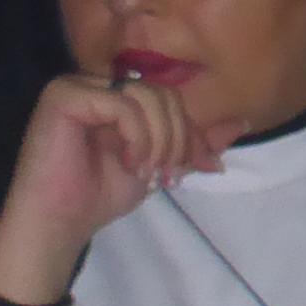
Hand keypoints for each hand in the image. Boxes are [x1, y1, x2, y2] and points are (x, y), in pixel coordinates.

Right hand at [0, 73, 226, 303]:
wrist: (62, 221)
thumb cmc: (101, 193)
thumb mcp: (161, 164)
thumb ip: (196, 142)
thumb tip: (243, 122)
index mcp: (117, 97)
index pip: (172, 98)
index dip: (190, 132)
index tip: (192, 167)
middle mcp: (96, 85)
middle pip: (164, 93)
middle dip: (178, 137)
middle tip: (166, 173)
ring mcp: (77, 86)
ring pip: (147, 95)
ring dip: (159, 139)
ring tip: (145, 170)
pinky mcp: (62, 96)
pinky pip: (121, 103)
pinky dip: (136, 135)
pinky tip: (126, 160)